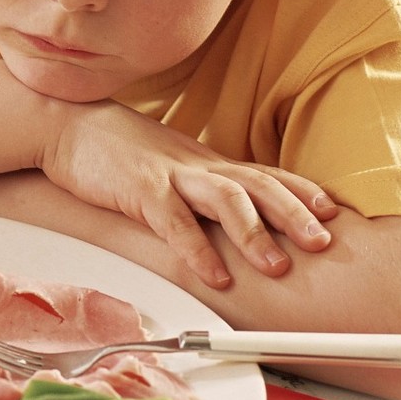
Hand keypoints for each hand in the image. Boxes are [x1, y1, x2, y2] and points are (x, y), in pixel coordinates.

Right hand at [39, 100, 336, 288]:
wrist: (68, 124)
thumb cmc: (117, 150)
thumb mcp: (169, 165)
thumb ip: (198, 186)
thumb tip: (227, 212)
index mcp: (206, 162)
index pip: (265, 174)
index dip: (301, 191)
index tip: (333, 212)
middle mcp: (196, 165)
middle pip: (258, 185)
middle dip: (295, 214)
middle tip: (324, 243)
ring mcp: (170, 175)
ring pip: (225, 199)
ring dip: (256, 233)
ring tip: (278, 266)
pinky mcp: (139, 189)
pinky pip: (175, 221)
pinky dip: (198, 250)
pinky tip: (214, 275)